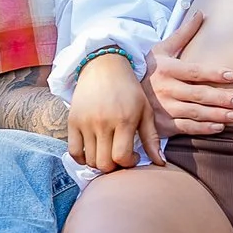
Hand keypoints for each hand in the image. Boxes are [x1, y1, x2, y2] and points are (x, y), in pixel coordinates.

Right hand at [65, 52, 158, 170]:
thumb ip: (152, 138)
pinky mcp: (72, 121)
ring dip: (100, 162)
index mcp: (124, 120)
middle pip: (104, 163)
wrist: (104, 66)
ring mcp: (85, 122)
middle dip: (114, 167)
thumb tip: (160, 163)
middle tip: (119, 157)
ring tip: (107, 152)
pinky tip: (92, 152)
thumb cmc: (129, 89)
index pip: (121, 157)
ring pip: (90, 160)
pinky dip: (82, 159)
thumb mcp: (145, 110)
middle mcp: (102, 123)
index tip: (132, 156)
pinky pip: (73, 151)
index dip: (129, 163)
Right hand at [147, 14, 232, 135]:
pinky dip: (202, 129)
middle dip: (222, 99)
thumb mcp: (162, 48)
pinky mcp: (162, 124)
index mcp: (166, 69)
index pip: (194, 72)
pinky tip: (219, 128)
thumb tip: (200, 14)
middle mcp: (165, 89)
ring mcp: (163, 108)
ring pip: (194, 113)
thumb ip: (183, 33)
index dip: (214, 73)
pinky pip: (185, 127)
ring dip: (217, 115)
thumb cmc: (148, 67)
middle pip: (198, 94)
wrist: (121, 89)